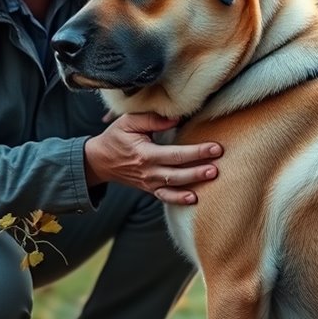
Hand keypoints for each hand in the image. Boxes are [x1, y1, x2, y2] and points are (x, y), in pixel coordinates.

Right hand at [84, 113, 220, 204]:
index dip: (196, 152)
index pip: (175, 154)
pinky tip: (194, 199)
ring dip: (193, 183)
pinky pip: (165, 197)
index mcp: (144, 154)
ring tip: (212, 177)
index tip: (215, 147)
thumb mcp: (128, 121)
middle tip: (217, 166)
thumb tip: (177, 118)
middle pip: (178, 173)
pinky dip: (178, 200)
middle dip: (199, 170)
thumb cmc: (116, 137)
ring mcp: (149, 182)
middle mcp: (148, 171)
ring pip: (174, 186)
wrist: (100, 161)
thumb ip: (152, 119)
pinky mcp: (149, 188)